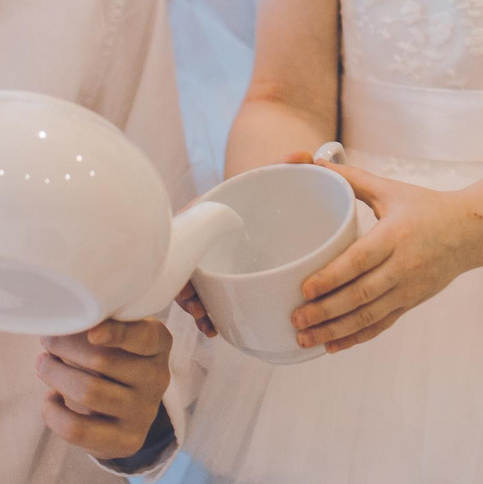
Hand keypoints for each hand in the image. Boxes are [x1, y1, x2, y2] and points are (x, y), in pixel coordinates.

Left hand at [37, 318, 173, 459]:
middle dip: (65, 347)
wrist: (126, 411)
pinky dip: (53, 412)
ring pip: (88, 392)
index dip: (117, 333)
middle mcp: (157, 378)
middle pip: (103, 361)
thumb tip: (60, 324)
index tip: (92, 332)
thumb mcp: (118, 337)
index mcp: (158, 344)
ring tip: (43, 364)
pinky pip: (77, 429)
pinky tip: (51, 399)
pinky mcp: (126, 441)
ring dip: (55, 374)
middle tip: (47, 341)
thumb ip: (99, 325)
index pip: (142, 337)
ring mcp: (143, 412)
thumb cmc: (115, 360)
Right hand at [175, 149, 321, 339]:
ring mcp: (210, 260)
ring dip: (196, 306)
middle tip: (198, 309)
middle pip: (181, 266)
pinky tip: (217, 328)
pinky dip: (210, 312)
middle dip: (185, 292)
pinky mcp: (221, 278)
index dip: (176, 255)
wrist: (267, 202)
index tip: (184, 276)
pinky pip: (208, 296)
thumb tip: (306, 155)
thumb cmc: (261, 189)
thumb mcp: (268, 178)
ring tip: (208, 324)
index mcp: (205, 211)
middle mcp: (202, 238)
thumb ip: (285, 165)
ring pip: (193, 285)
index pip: (181, 230)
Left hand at [293, 159, 482, 352]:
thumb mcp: (391, 189)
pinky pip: (382, 324)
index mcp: (396, 235)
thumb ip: (354, 179)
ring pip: (368, 316)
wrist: (471, 231)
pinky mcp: (412, 302)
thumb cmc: (427, 207)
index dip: (331, 277)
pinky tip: (333, 345)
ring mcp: (409, 288)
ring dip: (335, 330)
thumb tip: (317, 163)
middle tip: (295, 319)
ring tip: (306, 338)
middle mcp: (403, 266)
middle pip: (360, 295)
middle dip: (325, 311)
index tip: (304, 289)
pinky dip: (357, 337)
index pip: (359, 260)